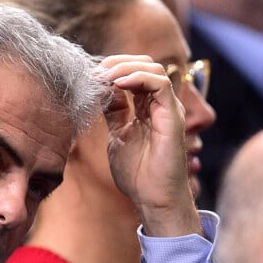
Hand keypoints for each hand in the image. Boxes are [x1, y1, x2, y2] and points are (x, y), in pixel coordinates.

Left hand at [100, 55, 201, 237]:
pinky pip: (160, 84)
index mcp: (147, 109)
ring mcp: (168, 109)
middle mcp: (160, 105)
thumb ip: (114, 114)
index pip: (133, 75)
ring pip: (153, 69)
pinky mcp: (173, 116)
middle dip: (117, 63)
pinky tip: (118, 84)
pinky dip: (138, 78)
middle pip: (144, 66)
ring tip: (105, 77)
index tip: (90, 76)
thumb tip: (101, 92)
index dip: (112, 70)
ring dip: (125, 67)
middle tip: (95, 72)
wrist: (153, 199)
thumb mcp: (118, 137)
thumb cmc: (138, 175)